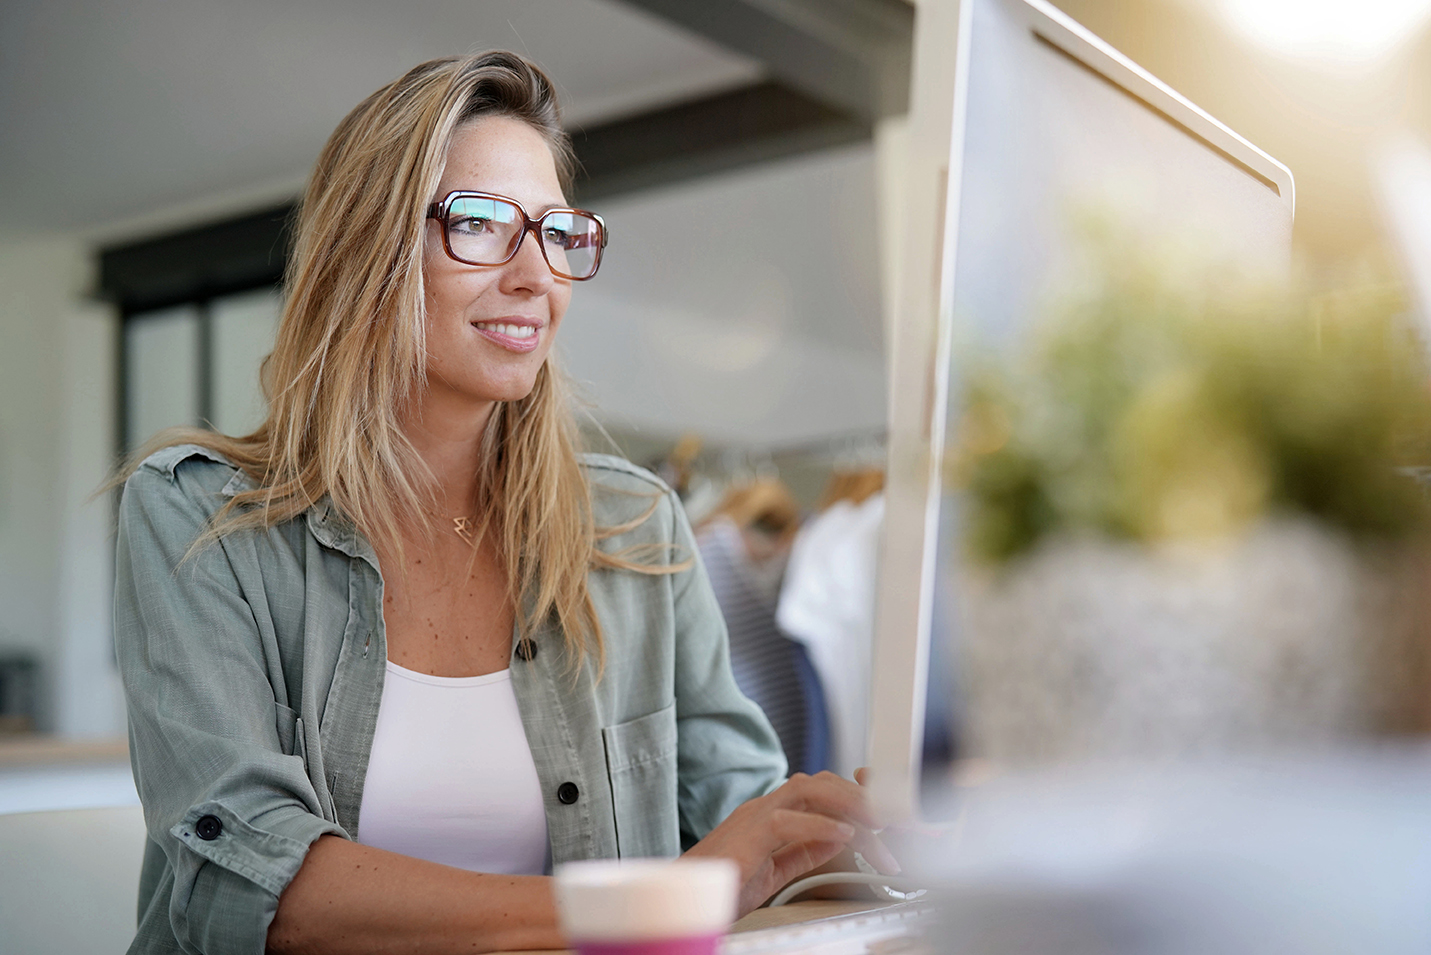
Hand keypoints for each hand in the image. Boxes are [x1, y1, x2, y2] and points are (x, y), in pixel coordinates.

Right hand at [683, 771, 898, 915]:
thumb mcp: (778, 865)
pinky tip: (846, 835)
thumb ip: (806, 847)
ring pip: (812, 790)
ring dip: (854, 805)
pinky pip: (787, 820)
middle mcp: (770, 806)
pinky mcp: (748, 835)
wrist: (682, 898)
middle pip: (827, 783)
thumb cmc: (724, 883)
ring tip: (884, 826)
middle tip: (907, 824)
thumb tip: (842, 835)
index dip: (865, 796)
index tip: (901, 815)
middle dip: (871, 799)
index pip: (829, 790)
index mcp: (778, 812)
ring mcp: (757, 815)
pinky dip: (820, 824)